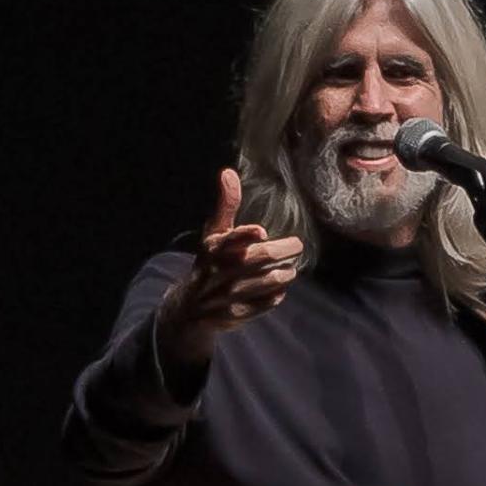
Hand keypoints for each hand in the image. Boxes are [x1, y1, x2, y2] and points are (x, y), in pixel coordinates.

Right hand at [159, 168, 303, 363]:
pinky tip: (279, 288)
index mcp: (213, 248)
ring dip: (285, 273)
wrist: (189, 307)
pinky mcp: (236, 313)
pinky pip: (267, 302)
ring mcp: (227, 294)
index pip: (230, 239)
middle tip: (296, 245)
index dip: (246, 235)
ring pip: (268, 281)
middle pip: (261, 258)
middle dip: (284, 250)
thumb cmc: (208, 261)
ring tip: (290, 269)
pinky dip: (277, 294)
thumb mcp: (213, 234)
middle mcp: (219, 271)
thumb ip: (226, 205)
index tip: (262, 232)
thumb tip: (228, 172)